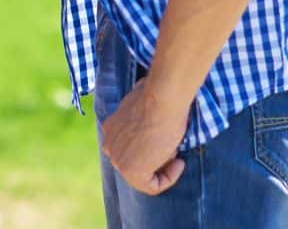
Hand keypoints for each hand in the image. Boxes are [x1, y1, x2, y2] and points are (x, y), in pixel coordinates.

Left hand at [100, 78, 189, 195]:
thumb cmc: (159, 102)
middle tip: (173, 148)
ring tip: (174, 150)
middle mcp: (109, 145)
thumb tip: (151, 135)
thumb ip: (141, 128)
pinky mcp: (130, 170)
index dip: (154, 151)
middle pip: (136, 163)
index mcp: (110, 130)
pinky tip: (178, 163)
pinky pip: (151, 186)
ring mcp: (117, 158)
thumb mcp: (145, 114)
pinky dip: (168, 179)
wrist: (161, 99)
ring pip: (143, 175)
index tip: (168, 143)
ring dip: (163, 167)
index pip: (131, 151)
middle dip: (158, 159)